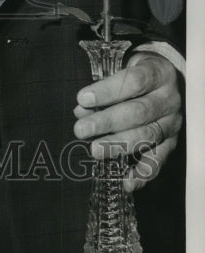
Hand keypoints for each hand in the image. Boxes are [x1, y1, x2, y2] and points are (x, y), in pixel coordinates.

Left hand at [73, 51, 181, 191]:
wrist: (165, 82)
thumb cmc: (136, 76)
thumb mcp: (122, 70)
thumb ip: (102, 89)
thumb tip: (80, 111)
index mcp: (157, 74)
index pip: (134, 81)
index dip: (107, 91)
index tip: (82, 98)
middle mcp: (168, 99)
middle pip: (139, 112)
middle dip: (107, 122)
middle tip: (81, 129)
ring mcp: (172, 123)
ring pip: (147, 136)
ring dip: (118, 145)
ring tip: (94, 150)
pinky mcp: (171, 143)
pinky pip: (159, 160)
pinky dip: (142, 173)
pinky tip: (126, 181)